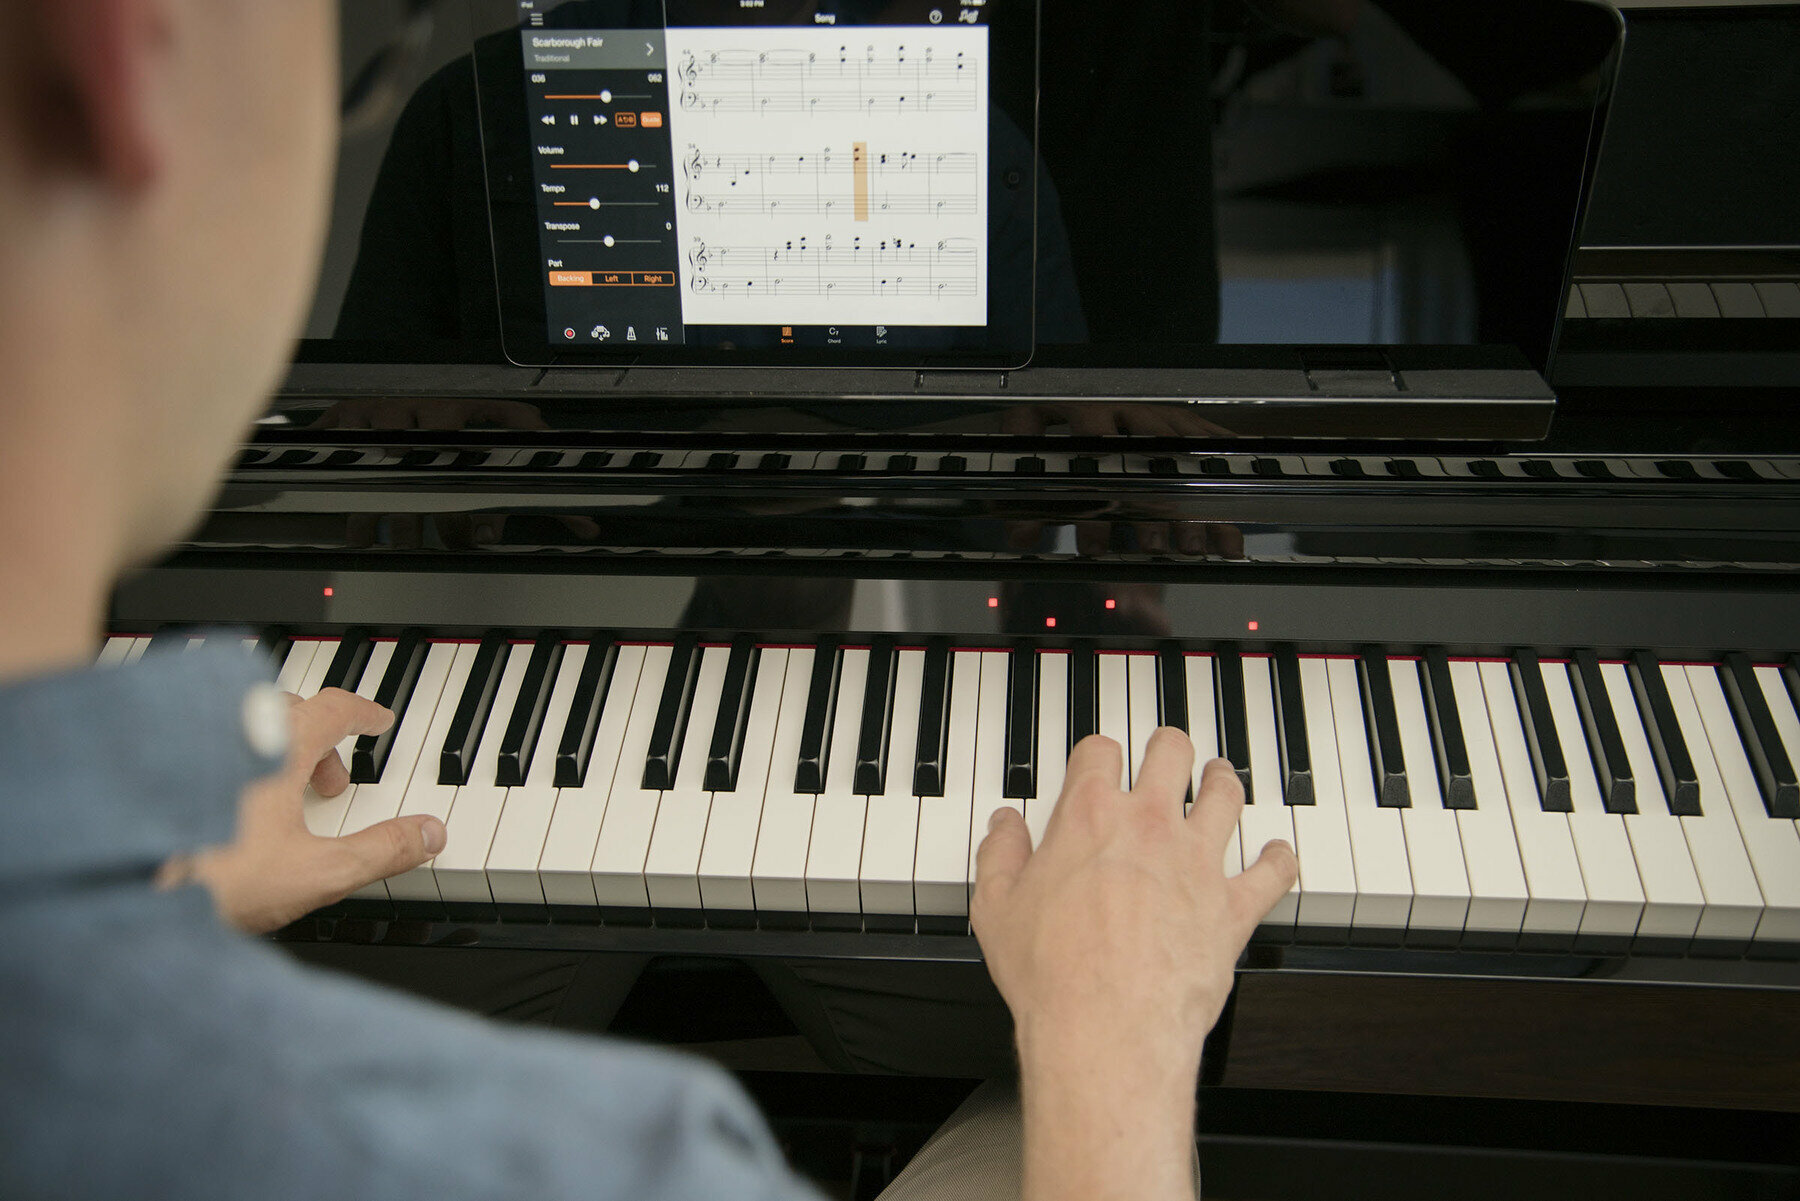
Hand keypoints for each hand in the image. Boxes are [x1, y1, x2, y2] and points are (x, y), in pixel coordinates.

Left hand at [164, 688, 445, 933]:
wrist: (115, 896)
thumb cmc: (208, 882)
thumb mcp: (317, 873)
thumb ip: (382, 850)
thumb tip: (429, 832)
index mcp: (275, 743)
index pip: (334, 707)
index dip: (363, 715)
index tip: (377, 721)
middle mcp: (229, 729)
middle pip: (289, 713)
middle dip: (318, 744)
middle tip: (330, 785)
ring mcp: (186, 743)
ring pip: (243, 727)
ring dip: (273, 754)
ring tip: (279, 804)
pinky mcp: (151, 764)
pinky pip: (203, 745)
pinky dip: (228, 764)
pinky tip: (224, 810)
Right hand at [974, 731, 1294, 1054]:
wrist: (1107, 1026)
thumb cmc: (1053, 974)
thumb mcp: (997, 908)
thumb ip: (1000, 856)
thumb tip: (1004, 827)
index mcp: (1090, 817)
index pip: (1100, 752)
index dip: (1097, 753)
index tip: (1097, 761)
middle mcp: (1150, 825)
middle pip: (1171, 754)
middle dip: (1168, 747)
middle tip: (1167, 751)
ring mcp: (1198, 862)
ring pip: (1226, 796)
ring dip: (1224, 781)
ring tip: (1220, 778)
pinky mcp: (1232, 907)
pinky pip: (1271, 872)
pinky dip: (1279, 860)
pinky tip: (1278, 855)